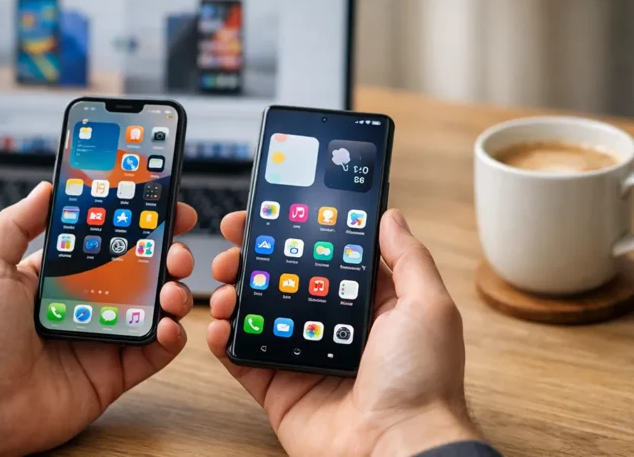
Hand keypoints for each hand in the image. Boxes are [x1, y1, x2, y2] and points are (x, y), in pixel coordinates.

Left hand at [0, 182, 196, 455]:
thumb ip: (15, 224)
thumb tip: (45, 189)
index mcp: (62, 278)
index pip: (108, 242)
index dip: (136, 224)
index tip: (159, 205)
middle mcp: (89, 304)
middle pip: (142, 272)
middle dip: (167, 254)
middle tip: (175, 249)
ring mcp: (105, 338)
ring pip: (157, 307)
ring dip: (174, 291)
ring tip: (170, 288)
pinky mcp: (116, 372)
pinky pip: (156, 352)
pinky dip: (171, 337)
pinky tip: (165, 325)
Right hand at [207, 209, 480, 455]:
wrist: (397, 450)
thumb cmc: (423, 382)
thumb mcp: (427, 307)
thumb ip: (407, 258)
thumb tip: (389, 216)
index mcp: (366, 305)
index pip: (322, 257)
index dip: (295, 234)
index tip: (271, 212)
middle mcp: (330, 327)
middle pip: (282, 281)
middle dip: (253, 258)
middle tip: (233, 241)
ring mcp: (301, 356)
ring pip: (256, 315)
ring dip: (233, 292)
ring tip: (224, 282)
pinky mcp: (279, 388)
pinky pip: (243, 359)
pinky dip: (224, 340)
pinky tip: (219, 324)